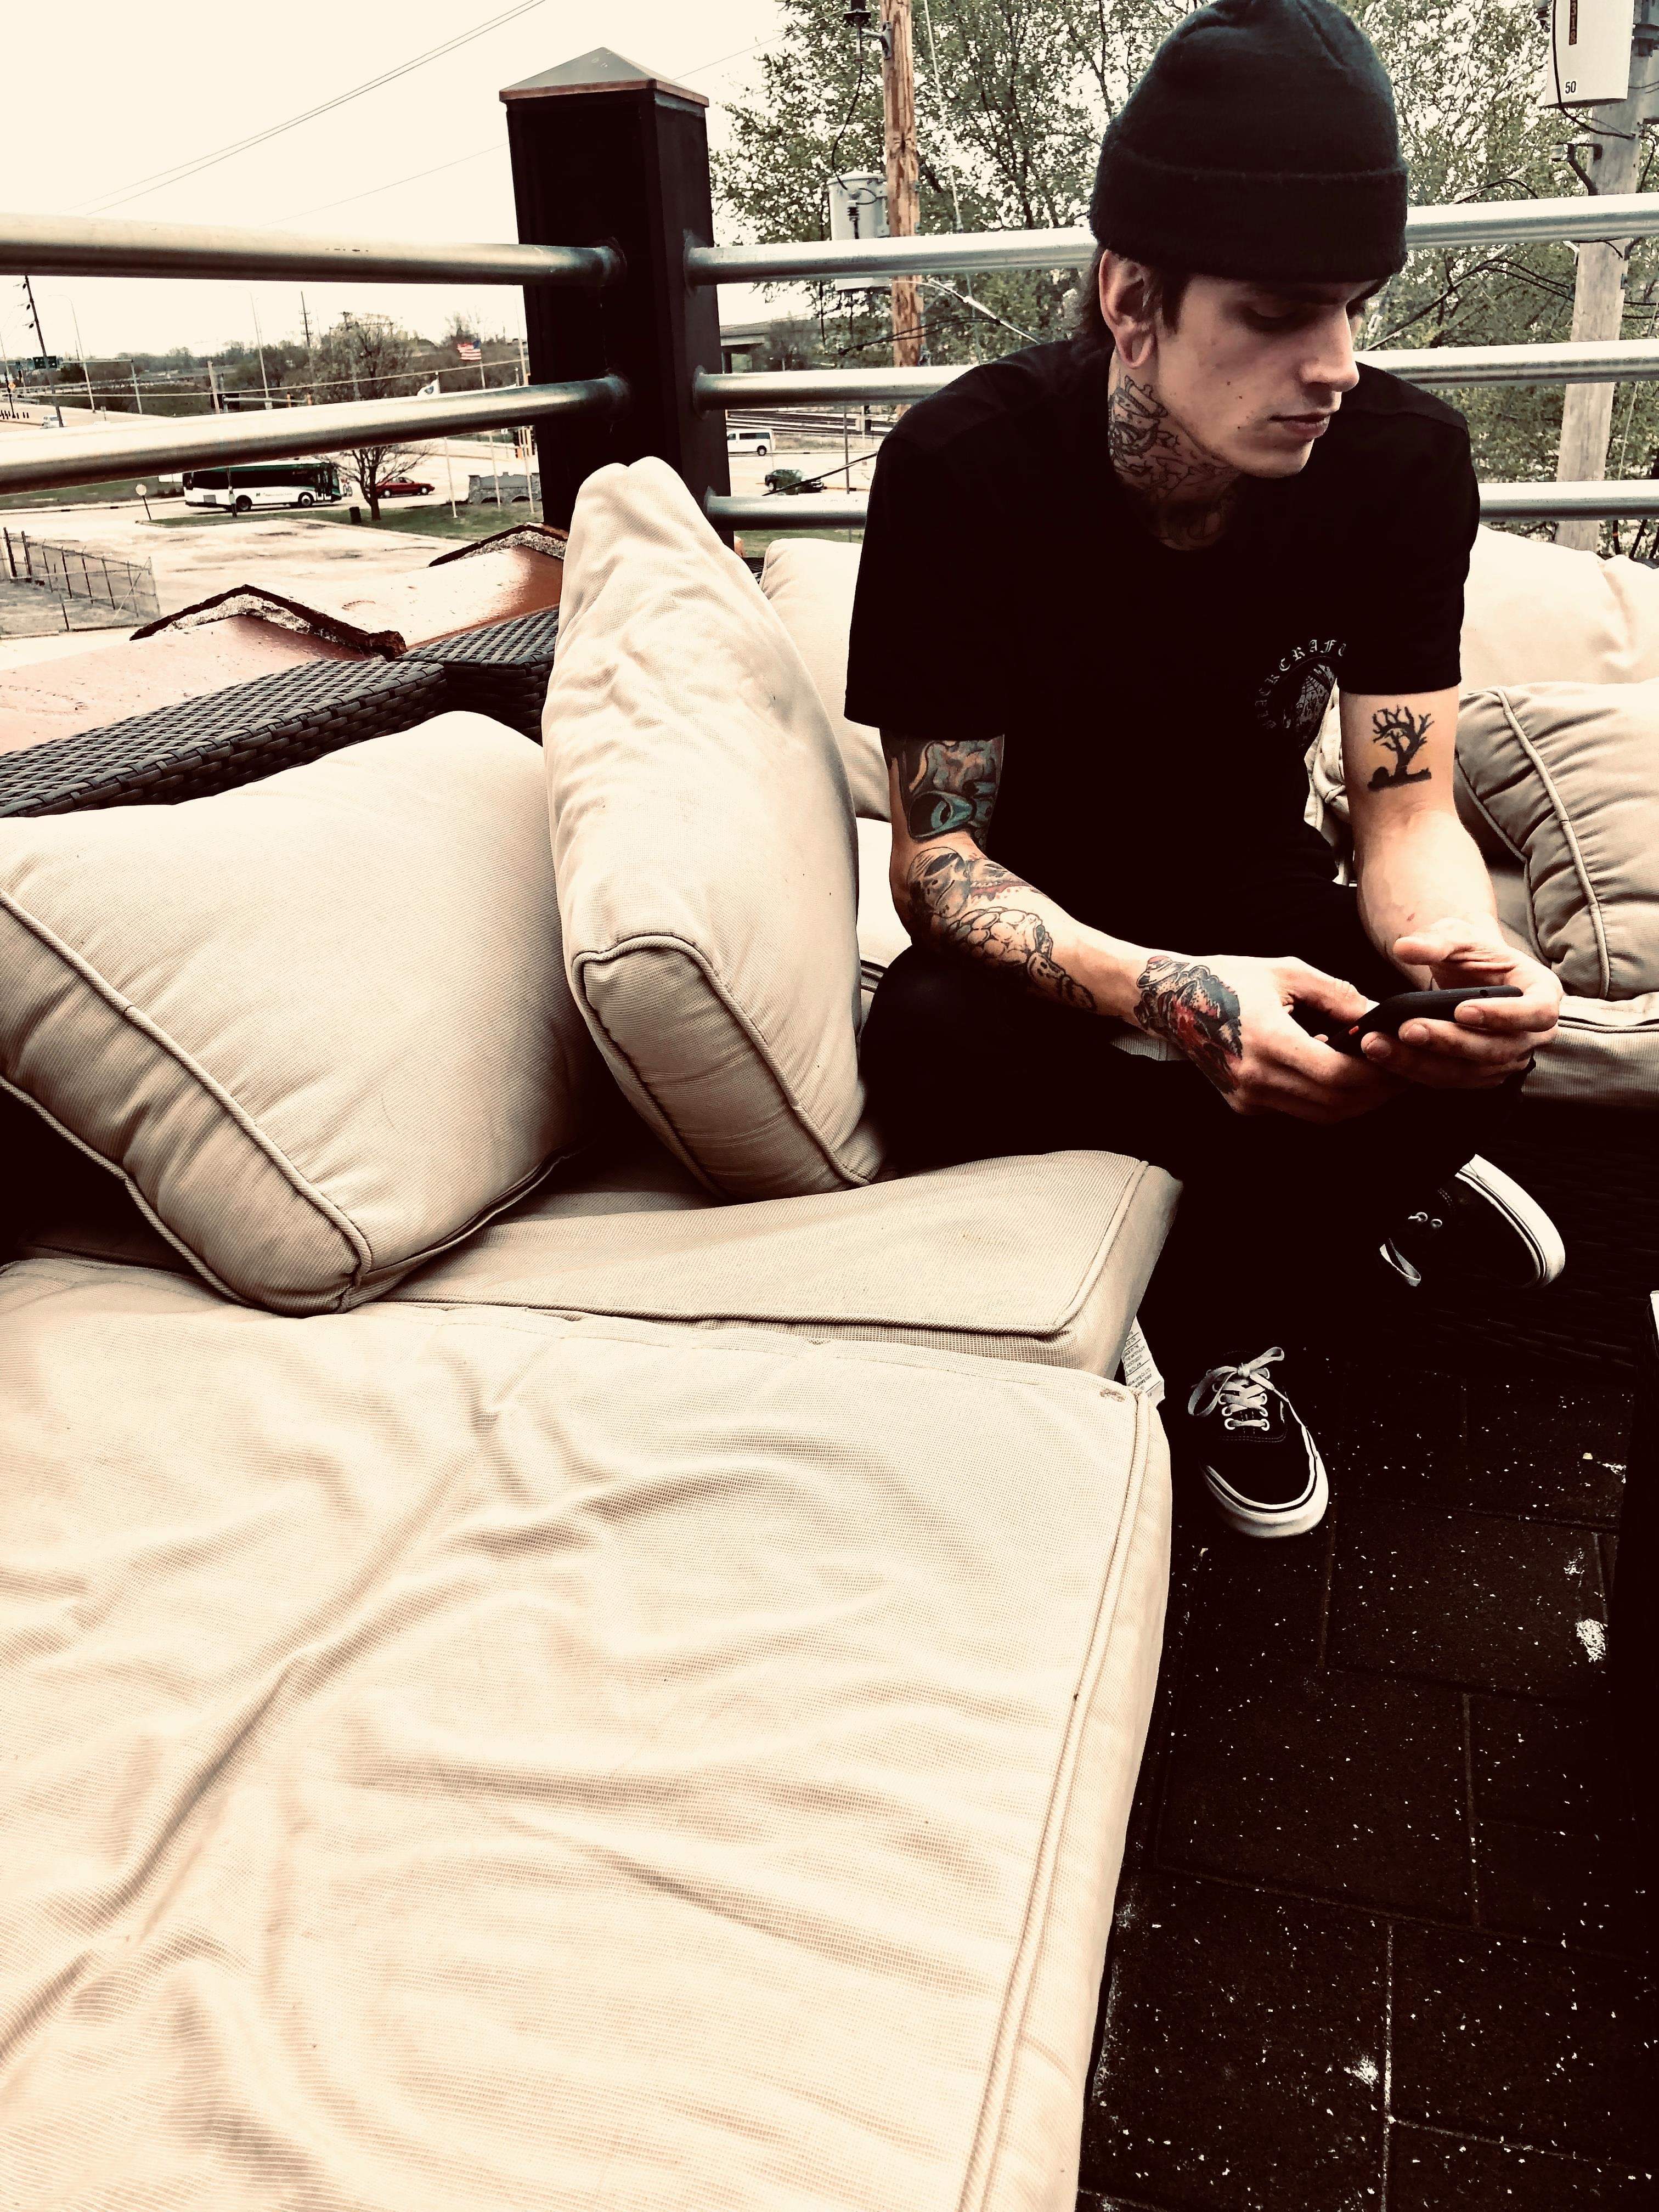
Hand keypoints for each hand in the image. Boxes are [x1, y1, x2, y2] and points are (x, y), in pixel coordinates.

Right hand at [1133, 951, 1400, 1122]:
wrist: (1173, 1002)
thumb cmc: (1227, 980)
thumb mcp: (1287, 973)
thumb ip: (1338, 996)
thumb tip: (1379, 1015)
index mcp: (1267, 1040)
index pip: (1337, 1075)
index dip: (1377, 1073)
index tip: (1398, 1056)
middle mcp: (1256, 1078)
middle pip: (1335, 1103)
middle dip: (1377, 1092)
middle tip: (1401, 1071)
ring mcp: (1249, 1097)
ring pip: (1321, 1115)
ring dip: (1355, 1100)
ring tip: (1377, 1076)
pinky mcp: (1244, 1105)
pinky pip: (1298, 1111)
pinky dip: (1325, 1098)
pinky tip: (1333, 1073)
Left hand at [1370, 918, 1560, 1089]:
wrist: (1468, 973)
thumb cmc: (1473, 953)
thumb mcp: (1458, 936)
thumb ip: (1435, 940)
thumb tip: (1404, 947)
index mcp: (1542, 992)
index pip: (1537, 1012)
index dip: (1504, 1015)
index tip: (1463, 1010)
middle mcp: (1532, 1033)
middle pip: (1498, 1048)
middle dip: (1449, 1041)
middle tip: (1407, 1029)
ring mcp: (1509, 1057)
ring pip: (1470, 1071)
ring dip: (1423, 1062)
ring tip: (1381, 1045)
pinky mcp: (1482, 1073)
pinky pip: (1451, 1079)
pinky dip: (1417, 1070)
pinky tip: (1386, 1056)